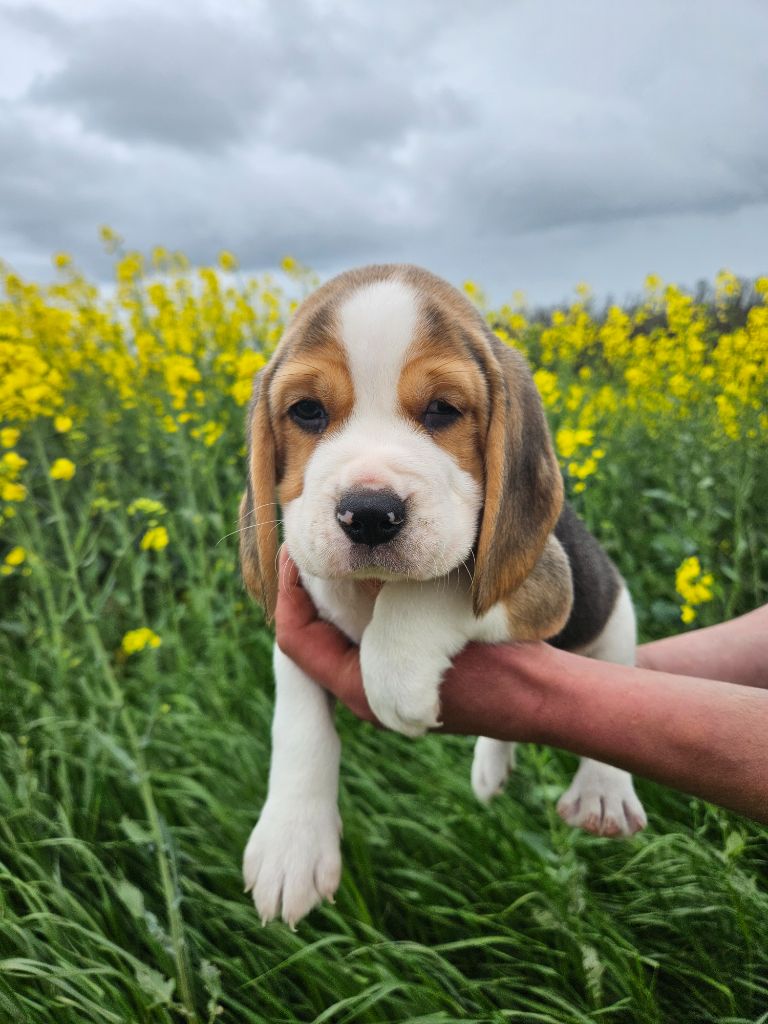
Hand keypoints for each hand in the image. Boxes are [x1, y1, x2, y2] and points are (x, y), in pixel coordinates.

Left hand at [274, 551, 542, 740]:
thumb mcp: (417, 616)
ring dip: (341, 593)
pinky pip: (376, 633)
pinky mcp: (419, 671)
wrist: (543, 693)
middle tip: (316, 541)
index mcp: (356, 689)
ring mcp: (394, 683)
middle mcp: (367, 694)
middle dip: (310, 587)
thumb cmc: (480, 658)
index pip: (295, 636)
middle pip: (315, 634)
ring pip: (346, 633)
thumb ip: (369, 591)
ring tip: (347, 548)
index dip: (287, 587)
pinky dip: (370, 601)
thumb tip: (337, 556)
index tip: (296, 544)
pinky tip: (386, 568)